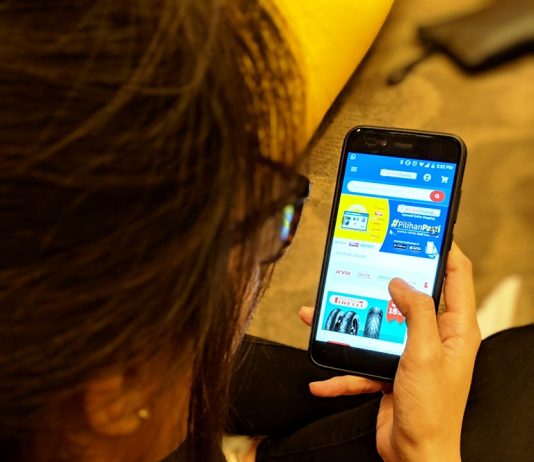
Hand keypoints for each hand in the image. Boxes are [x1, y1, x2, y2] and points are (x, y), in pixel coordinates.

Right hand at [300, 243, 480, 461]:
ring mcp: (409, 353)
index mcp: (454, 328)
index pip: (456, 276)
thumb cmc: (430, 410)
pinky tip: (321, 381)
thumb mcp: (424, 353)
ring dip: (349, 325)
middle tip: (365, 262)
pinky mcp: (390, 371)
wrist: (415, 456)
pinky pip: (362, 363)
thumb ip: (416, 312)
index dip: (443, 249)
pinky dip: (342, 372)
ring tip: (320, 315)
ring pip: (377, 326)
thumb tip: (401, 282)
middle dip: (383, 282)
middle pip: (409, 297)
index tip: (424, 231)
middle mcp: (433, 337)